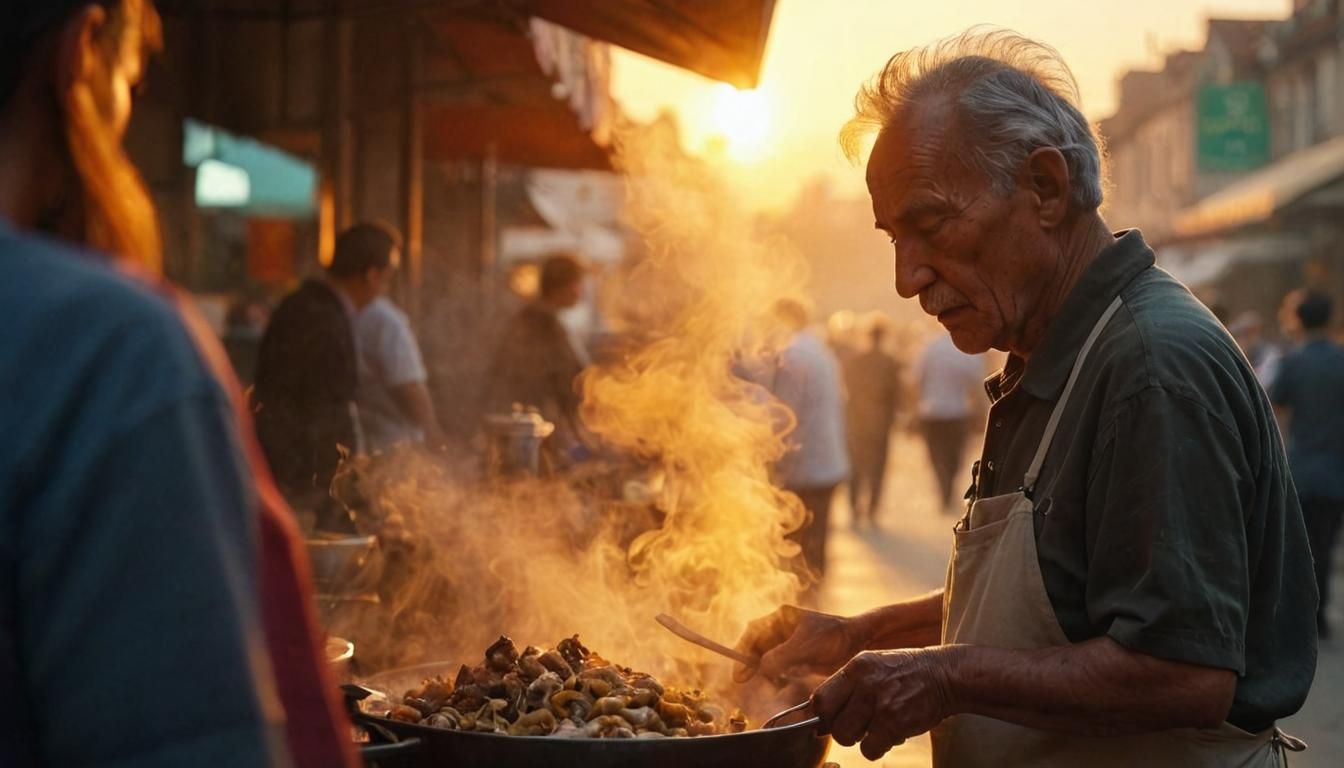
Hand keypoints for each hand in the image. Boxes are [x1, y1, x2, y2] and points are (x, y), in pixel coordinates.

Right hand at [733, 605, 860, 682]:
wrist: (860, 643)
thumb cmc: (834, 638)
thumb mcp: (804, 646)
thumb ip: (779, 656)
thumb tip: (760, 668)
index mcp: (781, 617)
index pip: (753, 631)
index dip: (742, 649)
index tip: (738, 670)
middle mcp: (783, 629)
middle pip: (757, 646)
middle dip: (750, 662)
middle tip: (743, 680)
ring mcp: (790, 643)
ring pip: (767, 658)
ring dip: (763, 670)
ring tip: (767, 682)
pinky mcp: (798, 657)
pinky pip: (779, 667)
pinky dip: (776, 675)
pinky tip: (779, 682)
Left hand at [811, 648, 954, 759]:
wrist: (945, 675)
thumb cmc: (908, 673)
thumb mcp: (874, 666)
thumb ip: (850, 685)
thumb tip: (822, 714)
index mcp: (856, 667)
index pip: (820, 697)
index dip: (822, 715)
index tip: (829, 721)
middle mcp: (864, 682)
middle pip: (829, 721)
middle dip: (840, 729)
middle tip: (857, 728)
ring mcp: (879, 702)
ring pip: (846, 737)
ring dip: (859, 740)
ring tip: (877, 729)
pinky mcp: (894, 721)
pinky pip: (869, 749)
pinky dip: (877, 748)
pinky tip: (890, 736)